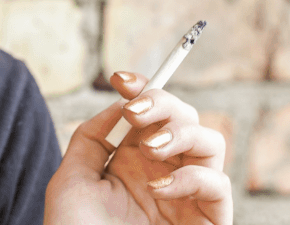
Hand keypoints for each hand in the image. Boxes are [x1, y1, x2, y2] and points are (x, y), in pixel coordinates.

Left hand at [44, 71, 232, 224]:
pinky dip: (193, 177)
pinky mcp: (208, 223)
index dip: (143, 88)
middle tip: (136, 112)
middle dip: (163, 103)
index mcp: (133, 162)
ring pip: (212, 142)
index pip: (150, 113)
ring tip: (150, 148)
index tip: (121, 79)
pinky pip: (219, 186)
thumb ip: (92, 137)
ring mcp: (188, 197)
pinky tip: (161, 187)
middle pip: (185, 117)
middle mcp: (164, 173)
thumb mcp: (71, 181)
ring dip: (182, 132)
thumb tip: (119, 102)